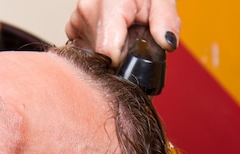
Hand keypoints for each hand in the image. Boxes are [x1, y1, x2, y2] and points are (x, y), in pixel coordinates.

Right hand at [65, 0, 180, 66]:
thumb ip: (166, 20)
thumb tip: (167, 43)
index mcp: (109, 3)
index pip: (107, 52)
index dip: (123, 63)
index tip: (132, 59)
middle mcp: (87, 11)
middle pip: (100, 56)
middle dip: (119, 55)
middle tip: (133, 39)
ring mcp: (77, 19)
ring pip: (91, 54)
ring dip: (108, 51)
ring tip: (122, 33)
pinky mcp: (72, 26)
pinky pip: (83, 47)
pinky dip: (97, 46)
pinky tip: (110, 34)